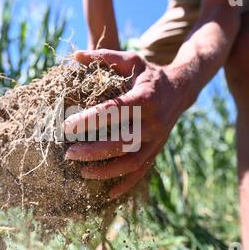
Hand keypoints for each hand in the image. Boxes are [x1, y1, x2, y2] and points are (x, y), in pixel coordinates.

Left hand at [64, 49, 190, 198]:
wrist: (181, 90)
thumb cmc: (149, 75)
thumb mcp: (131, 60)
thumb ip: (104, 56)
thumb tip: (76, 55)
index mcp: (144, 98)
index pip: (113, 112)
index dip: (90, 120)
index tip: (67, 127)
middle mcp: (152, 122)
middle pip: (121, 142)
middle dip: (93, 150)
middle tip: (69, 154)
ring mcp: (156, 140)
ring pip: (130, 162)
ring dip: (106, 171)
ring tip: (82, 172)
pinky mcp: (156, 151)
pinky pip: (141, 172)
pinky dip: (126, 185)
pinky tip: (108, 195)